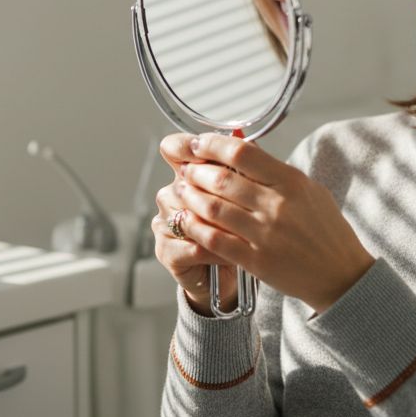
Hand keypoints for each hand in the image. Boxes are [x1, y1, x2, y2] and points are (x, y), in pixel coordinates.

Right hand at [153, 139, 236, 315]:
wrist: (234, 270)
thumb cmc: (242, 228)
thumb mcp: (248, 195)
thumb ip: (243, 170)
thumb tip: (250, 146)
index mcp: (190, 174)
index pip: (175, 150)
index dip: (184, 147)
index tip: (202, 148)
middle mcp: (173, 195)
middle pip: (182, 182)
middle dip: (212, 193)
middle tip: (243, 204)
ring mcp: (166, 222)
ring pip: (185, 215)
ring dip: (217, 225)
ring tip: (243, 235)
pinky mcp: (167, 251)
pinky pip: (189, 245)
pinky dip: (212, 251)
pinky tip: (230, 256)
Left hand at [164, 132, 374, 313]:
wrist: (341, 275)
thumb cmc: (326, 230)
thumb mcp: (310, 191)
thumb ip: (277, 173)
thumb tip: (243, 151)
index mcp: (293, 182)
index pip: (243, 153)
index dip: (213, 145)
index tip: (199, 143)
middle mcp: (278, 206)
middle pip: (222, 180)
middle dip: (196, 171)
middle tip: (186, 169)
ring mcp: (265, 235)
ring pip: (213, 209)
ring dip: (191, 197)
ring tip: (183, 190)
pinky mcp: (256, 261)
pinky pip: (214, 240)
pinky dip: (195, 227)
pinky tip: (186, 220)